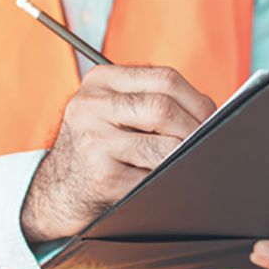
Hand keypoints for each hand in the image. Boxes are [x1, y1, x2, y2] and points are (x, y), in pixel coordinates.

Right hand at [20, 65, 215, 242]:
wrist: (56, 189)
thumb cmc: (97, 147)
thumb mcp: (111, 111)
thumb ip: (151, 101)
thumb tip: (211, 113)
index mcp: (99, 81)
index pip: (164, 78)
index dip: (197, 100)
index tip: (212, 118)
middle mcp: (90, 106)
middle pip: (164, 109)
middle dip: (195, 130)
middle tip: (207, 143)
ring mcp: (93, 142)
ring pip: (163, 147)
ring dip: (184, 157)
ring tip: (188, 162)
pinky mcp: (102, 178)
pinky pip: (153, 178)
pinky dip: (168, 181)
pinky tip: (165, 181)